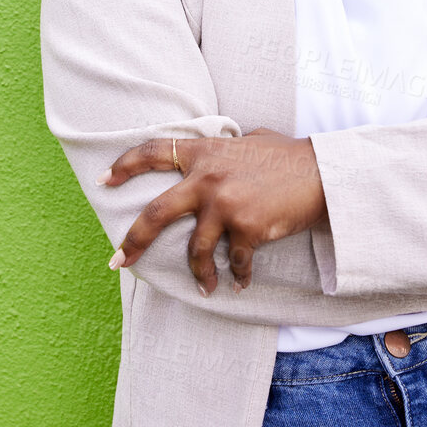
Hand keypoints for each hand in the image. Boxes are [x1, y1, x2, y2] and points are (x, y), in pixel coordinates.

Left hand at [98, 127, 326, 296]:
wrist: (323, 173)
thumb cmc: (289, 155)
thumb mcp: (250, 141)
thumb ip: (226, 149)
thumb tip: (222, 149)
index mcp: (205, 151)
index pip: (153, 152)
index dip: (124, 165)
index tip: (104, 180)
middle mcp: (207, 178)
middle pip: (156, 213)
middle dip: (133, 241)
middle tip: (118, 261)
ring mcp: (225, 204)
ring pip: (195, 250)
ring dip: (199, 273)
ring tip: (204, 285)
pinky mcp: (246, 228)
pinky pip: (235, 260)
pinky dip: (239, 275)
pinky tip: (241, 283)